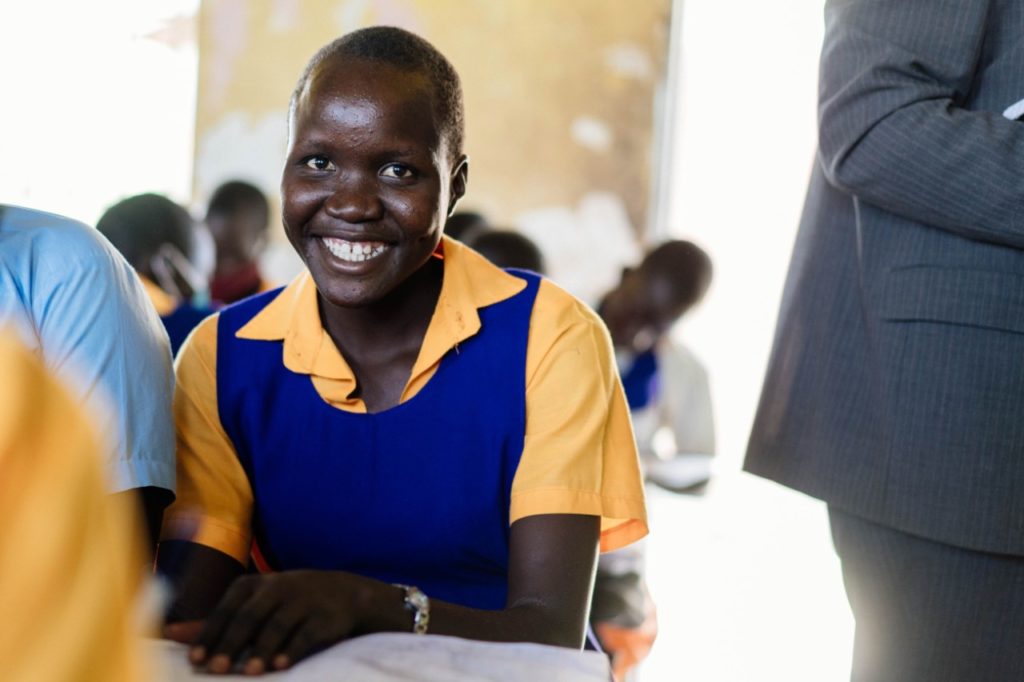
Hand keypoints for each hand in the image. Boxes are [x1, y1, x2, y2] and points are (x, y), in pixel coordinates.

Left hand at [185, 570, 393, 674]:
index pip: (227, 608)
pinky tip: (281, 666)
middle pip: (250, 616)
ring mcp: (304, 600)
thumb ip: (216, 621)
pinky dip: (294, 649)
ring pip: (279, 624)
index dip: (210, 634)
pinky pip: (308, 633)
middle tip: (215, 669)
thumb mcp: (252, 603)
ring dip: (263, 649)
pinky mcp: (326, 616)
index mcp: (254, 584)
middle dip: (232, 643)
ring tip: (250, 672)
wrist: (345, 593)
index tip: (196, 661)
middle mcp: (278, 588)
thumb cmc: (286, 602)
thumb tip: (169, 634)